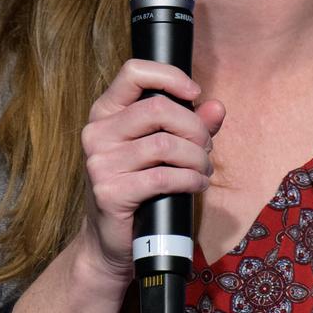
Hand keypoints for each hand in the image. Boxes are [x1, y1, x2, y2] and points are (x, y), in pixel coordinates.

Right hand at [76, 59, 225, 288]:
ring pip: (165, 144)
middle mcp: (96, 133)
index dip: (169, 76)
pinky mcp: (110, 192)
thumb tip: (216, 107)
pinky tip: (197, 185)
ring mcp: (100, 163)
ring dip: (196, 158)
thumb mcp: (162, 150)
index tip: (194, 93)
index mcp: (105, 113)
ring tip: (203, 170)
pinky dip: (190, 180)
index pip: (133, 72)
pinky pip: (163, 177)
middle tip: (206, 148)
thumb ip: (189, 125)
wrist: (111, 240)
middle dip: (194, 128)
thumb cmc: (139, 188)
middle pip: (158, 109)